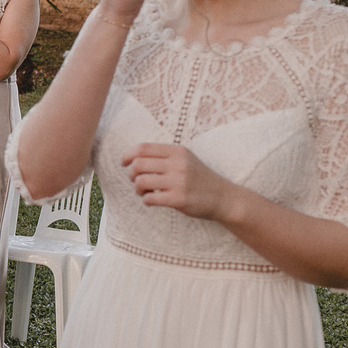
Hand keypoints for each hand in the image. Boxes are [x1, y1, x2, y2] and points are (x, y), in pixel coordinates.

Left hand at [121, 142, 236, 219]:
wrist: (223, 197)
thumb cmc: (199, 178)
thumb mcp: (185, 159)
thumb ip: (163, 156)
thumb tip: (133, 158)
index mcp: (177, 151)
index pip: (143, 148)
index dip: (128, 155)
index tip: (124, 163)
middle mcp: (178, 164)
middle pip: (138, 164)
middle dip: (132, 174)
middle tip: (137, 181)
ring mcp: (179, 182)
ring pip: (141, 181)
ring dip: (138, 188)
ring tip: (145, 192)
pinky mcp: (179, 199)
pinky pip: (149, 198)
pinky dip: (146, 200)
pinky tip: (153, 200)